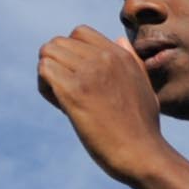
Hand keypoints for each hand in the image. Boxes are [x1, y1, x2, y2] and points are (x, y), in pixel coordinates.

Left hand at [37, 26, 172, 187]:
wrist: (142, 155)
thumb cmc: (143, 129)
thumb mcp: (144, 86)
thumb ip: (132, 61)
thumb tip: (118, 39)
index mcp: (120, 54)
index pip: (79, 33)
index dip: (71, 54)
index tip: (79, 78)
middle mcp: (105, 58)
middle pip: (59, 43)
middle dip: (57, 66)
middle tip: (67, 93)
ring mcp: (89, 73)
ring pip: (47, 53)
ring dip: (48, 76)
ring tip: (62, 100)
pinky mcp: (75, 92)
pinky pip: (44, 71)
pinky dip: (45, 87)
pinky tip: (60, 106)